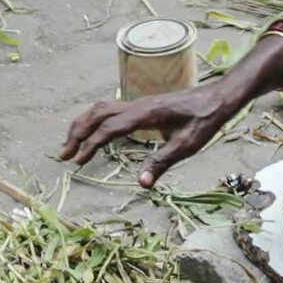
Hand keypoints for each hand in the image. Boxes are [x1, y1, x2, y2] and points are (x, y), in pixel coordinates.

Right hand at [59, 80, 244, 187]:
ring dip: (83, 124)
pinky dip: (95, 120)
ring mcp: (138, 103)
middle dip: (78, 132)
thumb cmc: (204, 121)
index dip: (91, 144)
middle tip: (64, 155)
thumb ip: (162, 162)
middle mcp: (137, 105)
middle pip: (97, 113)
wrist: (217, 97)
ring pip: (101, 108)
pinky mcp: (142, 106)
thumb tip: (141, 184)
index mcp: (146, 113)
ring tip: (71, 145)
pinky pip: (111, 110)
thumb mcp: (187, 146)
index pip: (110, 128)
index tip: (78, 161)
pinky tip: (94, 134)